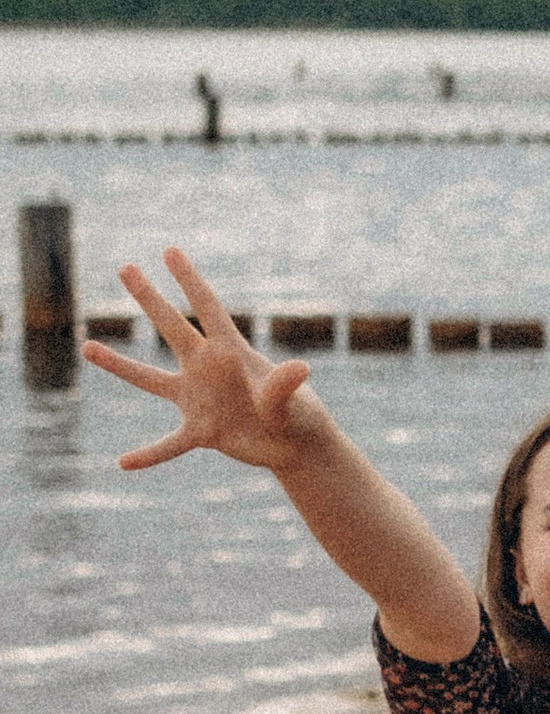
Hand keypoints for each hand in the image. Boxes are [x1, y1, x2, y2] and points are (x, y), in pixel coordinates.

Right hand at [85, 249, 316, 473]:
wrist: (294, 444)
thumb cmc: (298, 415)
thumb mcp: (293, 403)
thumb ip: (285, 388)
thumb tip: (298, 369)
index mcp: (233, 353)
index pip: (208, 308)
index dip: (189, 280)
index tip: (170, 251)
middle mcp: (208, 369)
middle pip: (173, 328)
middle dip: (150, 298)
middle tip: (125, 267)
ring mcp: (199, 399)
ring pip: (151, 380)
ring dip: (120, 365)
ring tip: (87, 346)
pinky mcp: (200, 432)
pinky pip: (168, 445)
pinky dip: (149, 455)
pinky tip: (124, 463)